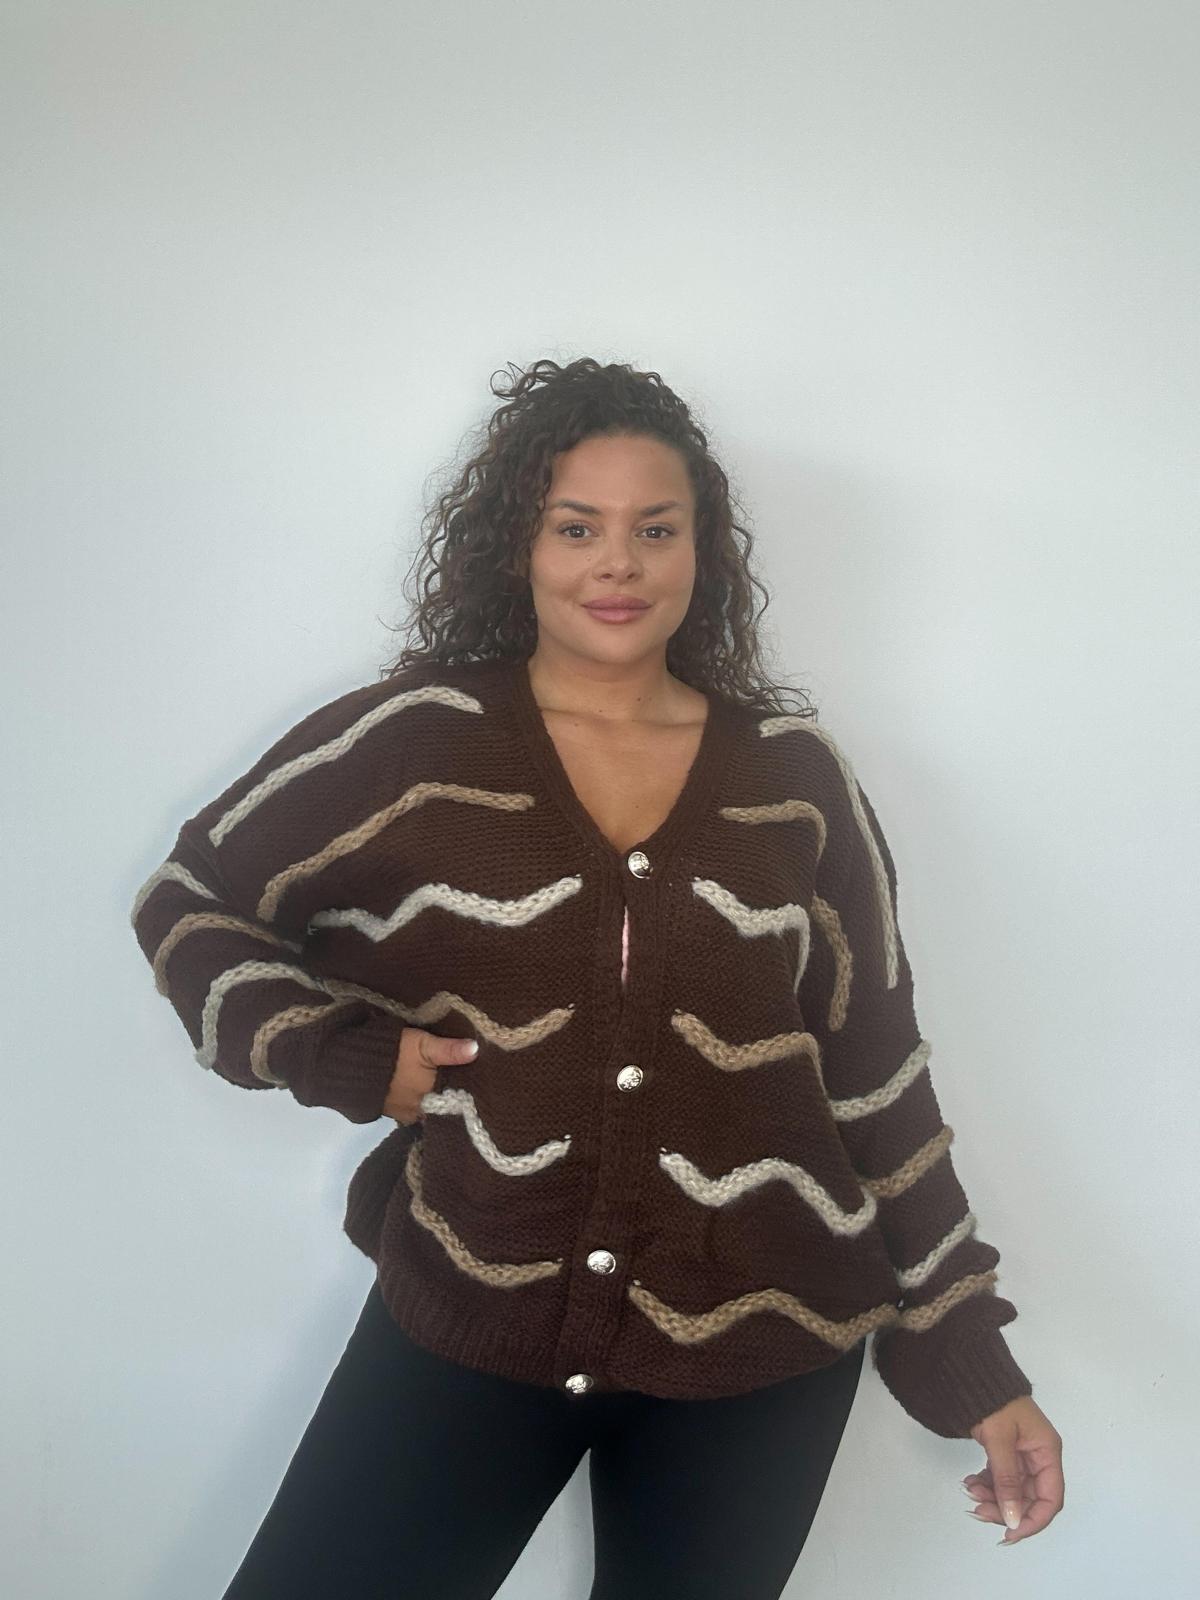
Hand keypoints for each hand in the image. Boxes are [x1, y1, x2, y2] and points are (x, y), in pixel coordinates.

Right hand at [383, 1027, 478, 1125]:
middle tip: (466, 1084)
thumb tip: (477, 1050)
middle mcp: (422, 1113)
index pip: (460, 1098)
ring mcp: (406, 1115)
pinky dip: (422, 1103)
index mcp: (433, 1097)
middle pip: (445, 1106)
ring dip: (436, 1100)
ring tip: (448, 1087)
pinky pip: (415, 1111)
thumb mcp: (422, 1045)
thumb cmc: (392, 1054)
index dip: (469, 1090)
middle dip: (453, 1096)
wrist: (350, 1066)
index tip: (480, 1082)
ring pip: (430, 1109)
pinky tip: (427, 1093)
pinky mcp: (394, 1113)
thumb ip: (449, 1050)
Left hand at [963, 1395, 1063, 1544]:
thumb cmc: (994, 1402)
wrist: (973, 1377)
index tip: (1010, 1532)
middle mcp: (1038, 1457)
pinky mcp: (1006, 1453)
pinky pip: (1000, 1479)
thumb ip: (1006, 1481)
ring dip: (992, 1497)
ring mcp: (1022, 1456)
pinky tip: (970, 1482)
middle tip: (978, 1510)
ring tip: (970, 1491)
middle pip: (1030, 1498)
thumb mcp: (1000, 1441)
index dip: (1033, 1520)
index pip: (1050, 1498)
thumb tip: (1013, 1520)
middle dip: (1005, 1509)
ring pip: (1012, 1491)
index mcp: (1047, 1452)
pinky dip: (987, 1484)